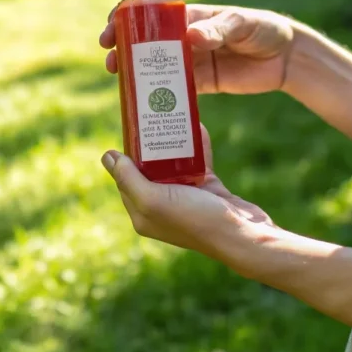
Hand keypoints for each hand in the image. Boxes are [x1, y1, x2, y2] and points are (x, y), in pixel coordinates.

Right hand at [99, 4, 296, 94]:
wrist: (287, 58)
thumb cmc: (263, 29)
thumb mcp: (242, 23)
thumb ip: (218, 29)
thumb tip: (192, 37)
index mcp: (191, 16)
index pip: (152, 14)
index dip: (128, 18)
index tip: (112, 26)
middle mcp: (185, 37)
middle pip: (146, 41)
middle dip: (123, 47)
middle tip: (109, 58)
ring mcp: (191, 61)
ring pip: (155, 66)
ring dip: (134, 72)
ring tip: (118, 78)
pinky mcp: (201, 84)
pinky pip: (174, 90)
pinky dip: (157, 95)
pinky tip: (142, 103)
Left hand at [100, 125, 272, 268]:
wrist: (245, 234)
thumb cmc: (197, 219)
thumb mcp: (154, 200)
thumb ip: (128, 179)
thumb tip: (106, 157)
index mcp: (144, 214)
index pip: (125, 180)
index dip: (125, 156)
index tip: (130, 130)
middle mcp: (162, 207)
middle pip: (148, 169)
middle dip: (149, 145)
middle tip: (151, 118)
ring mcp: (186, 199)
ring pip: (174, 164)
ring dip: (173, 142)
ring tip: (171, 117)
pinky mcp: (208, 190)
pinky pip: (197, 162)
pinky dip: (197, 146)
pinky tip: (197, 127)